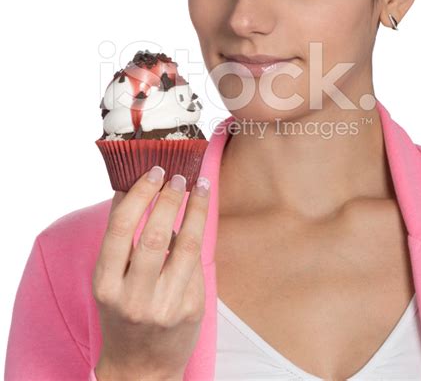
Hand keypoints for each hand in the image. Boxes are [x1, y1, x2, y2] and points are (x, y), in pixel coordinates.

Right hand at [92, 167, 210, 380]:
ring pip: (187, 246)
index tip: (153, 172)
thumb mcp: (109, 281)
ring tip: (200, 187)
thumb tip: (134, 188)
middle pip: (157, 235)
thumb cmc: (122, 314)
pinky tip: (196, 225)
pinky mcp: (191, 309)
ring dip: (196, 210)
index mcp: (106, 285)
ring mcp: (166, 306)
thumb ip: (121, 241)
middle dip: (170, 198)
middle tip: (178, 176)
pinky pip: (197, 265)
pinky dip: (195, 241)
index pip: (121, 229)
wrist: (140, 368)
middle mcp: (134, 298)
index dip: (139, 195)